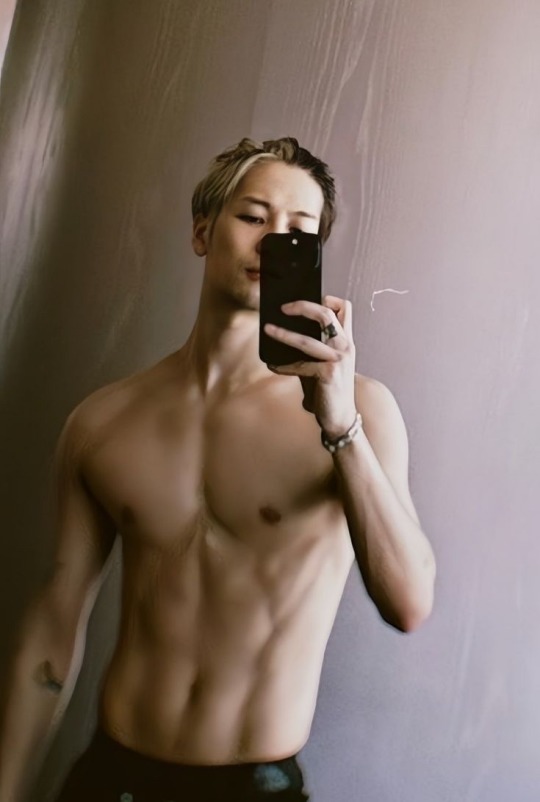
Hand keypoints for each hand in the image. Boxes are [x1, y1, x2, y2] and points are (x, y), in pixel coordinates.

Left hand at [264, 294, 357, 436]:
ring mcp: (338, 360)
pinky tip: (273, 366)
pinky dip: (283, 366)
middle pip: (326, 314)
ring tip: (268, 329)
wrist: (340, 419)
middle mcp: (345, 347)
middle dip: (302, 306)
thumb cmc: (328, 390)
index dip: (328, 298)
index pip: (344, 308)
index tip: (308, 297)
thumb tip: (282, 333)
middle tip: (283, 308)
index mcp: (346, 341)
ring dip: (283, 334)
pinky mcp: (328, 374)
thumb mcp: (323, 364)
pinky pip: (299, 365)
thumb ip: (311, 348)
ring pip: (306, 340)